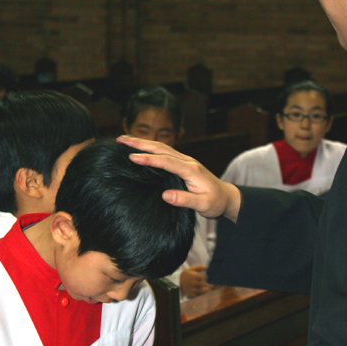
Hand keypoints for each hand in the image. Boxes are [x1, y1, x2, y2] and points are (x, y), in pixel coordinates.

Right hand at [117, 135, 241, 221]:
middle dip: (140, 143)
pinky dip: (150, 147)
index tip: (131, 157)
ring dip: (143, 142)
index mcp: (191, 170)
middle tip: (120, 140)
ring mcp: (185, 160)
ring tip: (124, 140)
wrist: (226, 197)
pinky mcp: (182, 163)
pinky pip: (164, 152)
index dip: (148, 159)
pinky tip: (139, 148)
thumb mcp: (203, 205)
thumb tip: (165, 195)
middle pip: (161, 148)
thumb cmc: (215, 202)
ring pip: (161, 147)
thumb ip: (185, 200)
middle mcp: (187, 161)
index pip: (166, 161)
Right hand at [180, 264, 213, 296]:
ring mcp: (193, 289)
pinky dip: (205, 293)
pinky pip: (201, 294)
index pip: (205, 277)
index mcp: (194, 276)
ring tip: (212, 287)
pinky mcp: (192, 294)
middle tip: (215, 283)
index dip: (210, 278)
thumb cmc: (186, 274)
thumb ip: (199, 267)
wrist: (177, 282)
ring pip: (204, 291)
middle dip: (211, 284)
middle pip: (206, 284)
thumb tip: (207, 267)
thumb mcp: (191, 269)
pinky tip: (207, 290)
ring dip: (209, 289)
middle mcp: (194, 283)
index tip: (213, 277)